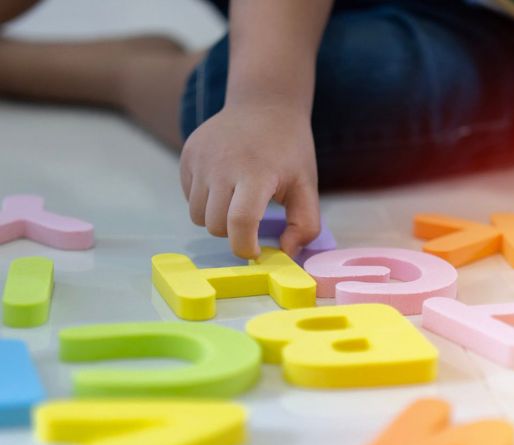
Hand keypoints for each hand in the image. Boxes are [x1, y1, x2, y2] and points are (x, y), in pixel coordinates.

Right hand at [180, 102, 320, 258]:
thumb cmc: (289, 149)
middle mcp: (222, 165)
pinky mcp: (188, 155)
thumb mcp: (307, 185)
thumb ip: (305, 224)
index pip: (239, 222)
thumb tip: (286, 252)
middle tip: (250, 216)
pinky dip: (205, 199)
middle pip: (215, 225)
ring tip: (236, 197)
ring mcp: (200, 159)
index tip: (255, 250)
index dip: (244, 246)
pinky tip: (224, 182)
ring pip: (197, 215)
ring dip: (216, 217)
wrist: (264, 104)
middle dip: (233, 232)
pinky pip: (189, 196)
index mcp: (256, 173)